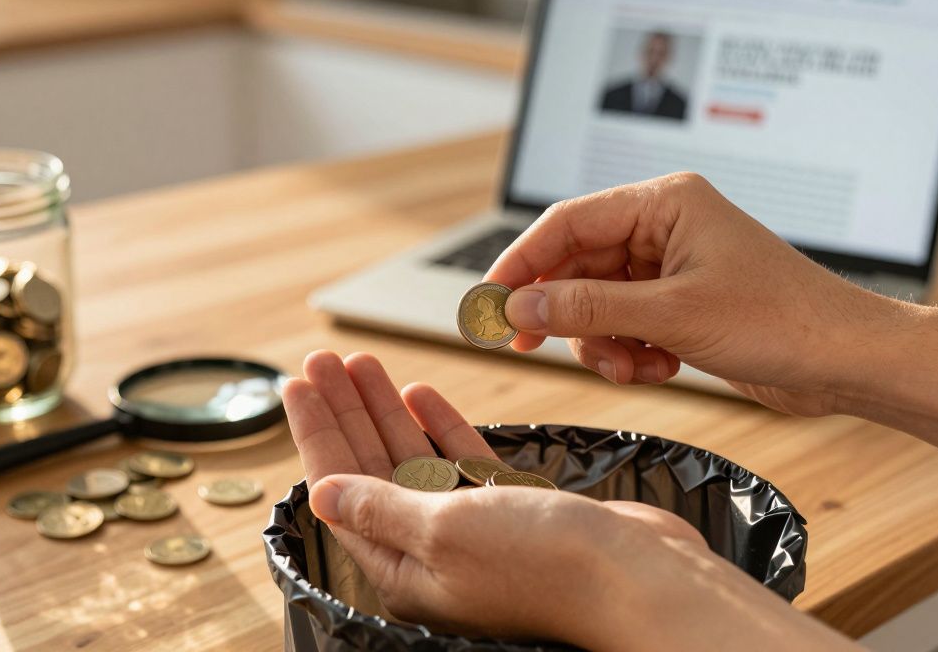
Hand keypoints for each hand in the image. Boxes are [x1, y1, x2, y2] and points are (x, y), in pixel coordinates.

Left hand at [283, 350, 856, 649]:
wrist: (640, 577)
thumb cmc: (547, 565)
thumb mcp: (444, 531)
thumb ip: (381, 507)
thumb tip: (322, 494)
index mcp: (405, 567)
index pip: (341, 485)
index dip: (317, 430)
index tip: (296, 382)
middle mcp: (434, 550)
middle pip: (371, 466)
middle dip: (345, 410)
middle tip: (321, 361)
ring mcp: (474, 528)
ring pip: (414, 456)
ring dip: (386, 409)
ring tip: (361, 364)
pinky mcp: (515, 508)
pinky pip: (461, 460)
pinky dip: (439, 424)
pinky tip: (418, 393)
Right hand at [488, 173, 900, 416]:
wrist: (848, 361)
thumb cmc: (783, 320)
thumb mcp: (673, 315)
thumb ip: (590, 308)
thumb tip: (522, 305)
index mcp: (666, 203)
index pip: (568, 222)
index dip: (521, 261)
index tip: (489, 299)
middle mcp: (666, 228)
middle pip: (578, 265)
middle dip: (563, 312)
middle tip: (529, 345)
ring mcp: (674, 268)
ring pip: (598, 302)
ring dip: (601, 341)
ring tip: (627, 366)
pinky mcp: (683, 305)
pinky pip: (626, 325)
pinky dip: (629, 352)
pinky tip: (656, 367)